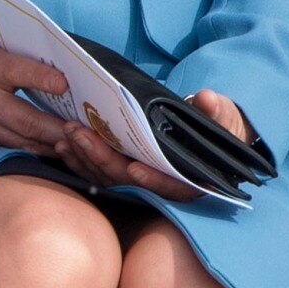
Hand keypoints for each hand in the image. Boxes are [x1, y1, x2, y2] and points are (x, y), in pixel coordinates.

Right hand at [0, 40, 73, 154]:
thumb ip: (25, 56)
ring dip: (52, 143)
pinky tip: (55, 147)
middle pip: (25, 117)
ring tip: (77, 143)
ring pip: (21, 139)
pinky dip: (36, 148)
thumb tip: (67, 68)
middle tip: (86, 130)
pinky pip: (11, 148)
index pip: (17, 71)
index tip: (68, 86)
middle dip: (58, 127)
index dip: (44, 79)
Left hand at [53, 90, 253, 203]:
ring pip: (110, 178)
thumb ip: (218, 111)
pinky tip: (64, 143)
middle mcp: (164, 187)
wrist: (208, 132)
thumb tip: (207, 99)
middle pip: (130, 181)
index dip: (154, 181)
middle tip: (79, 133)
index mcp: (194, 179)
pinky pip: (99, 172)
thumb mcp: (224, 117)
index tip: (134, 168)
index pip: (174, 188)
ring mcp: (140, 182)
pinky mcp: (123, 174)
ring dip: (86, 158)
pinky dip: (81, 160)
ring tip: (67, 133)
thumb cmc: (218, 125)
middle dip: (103, 158)